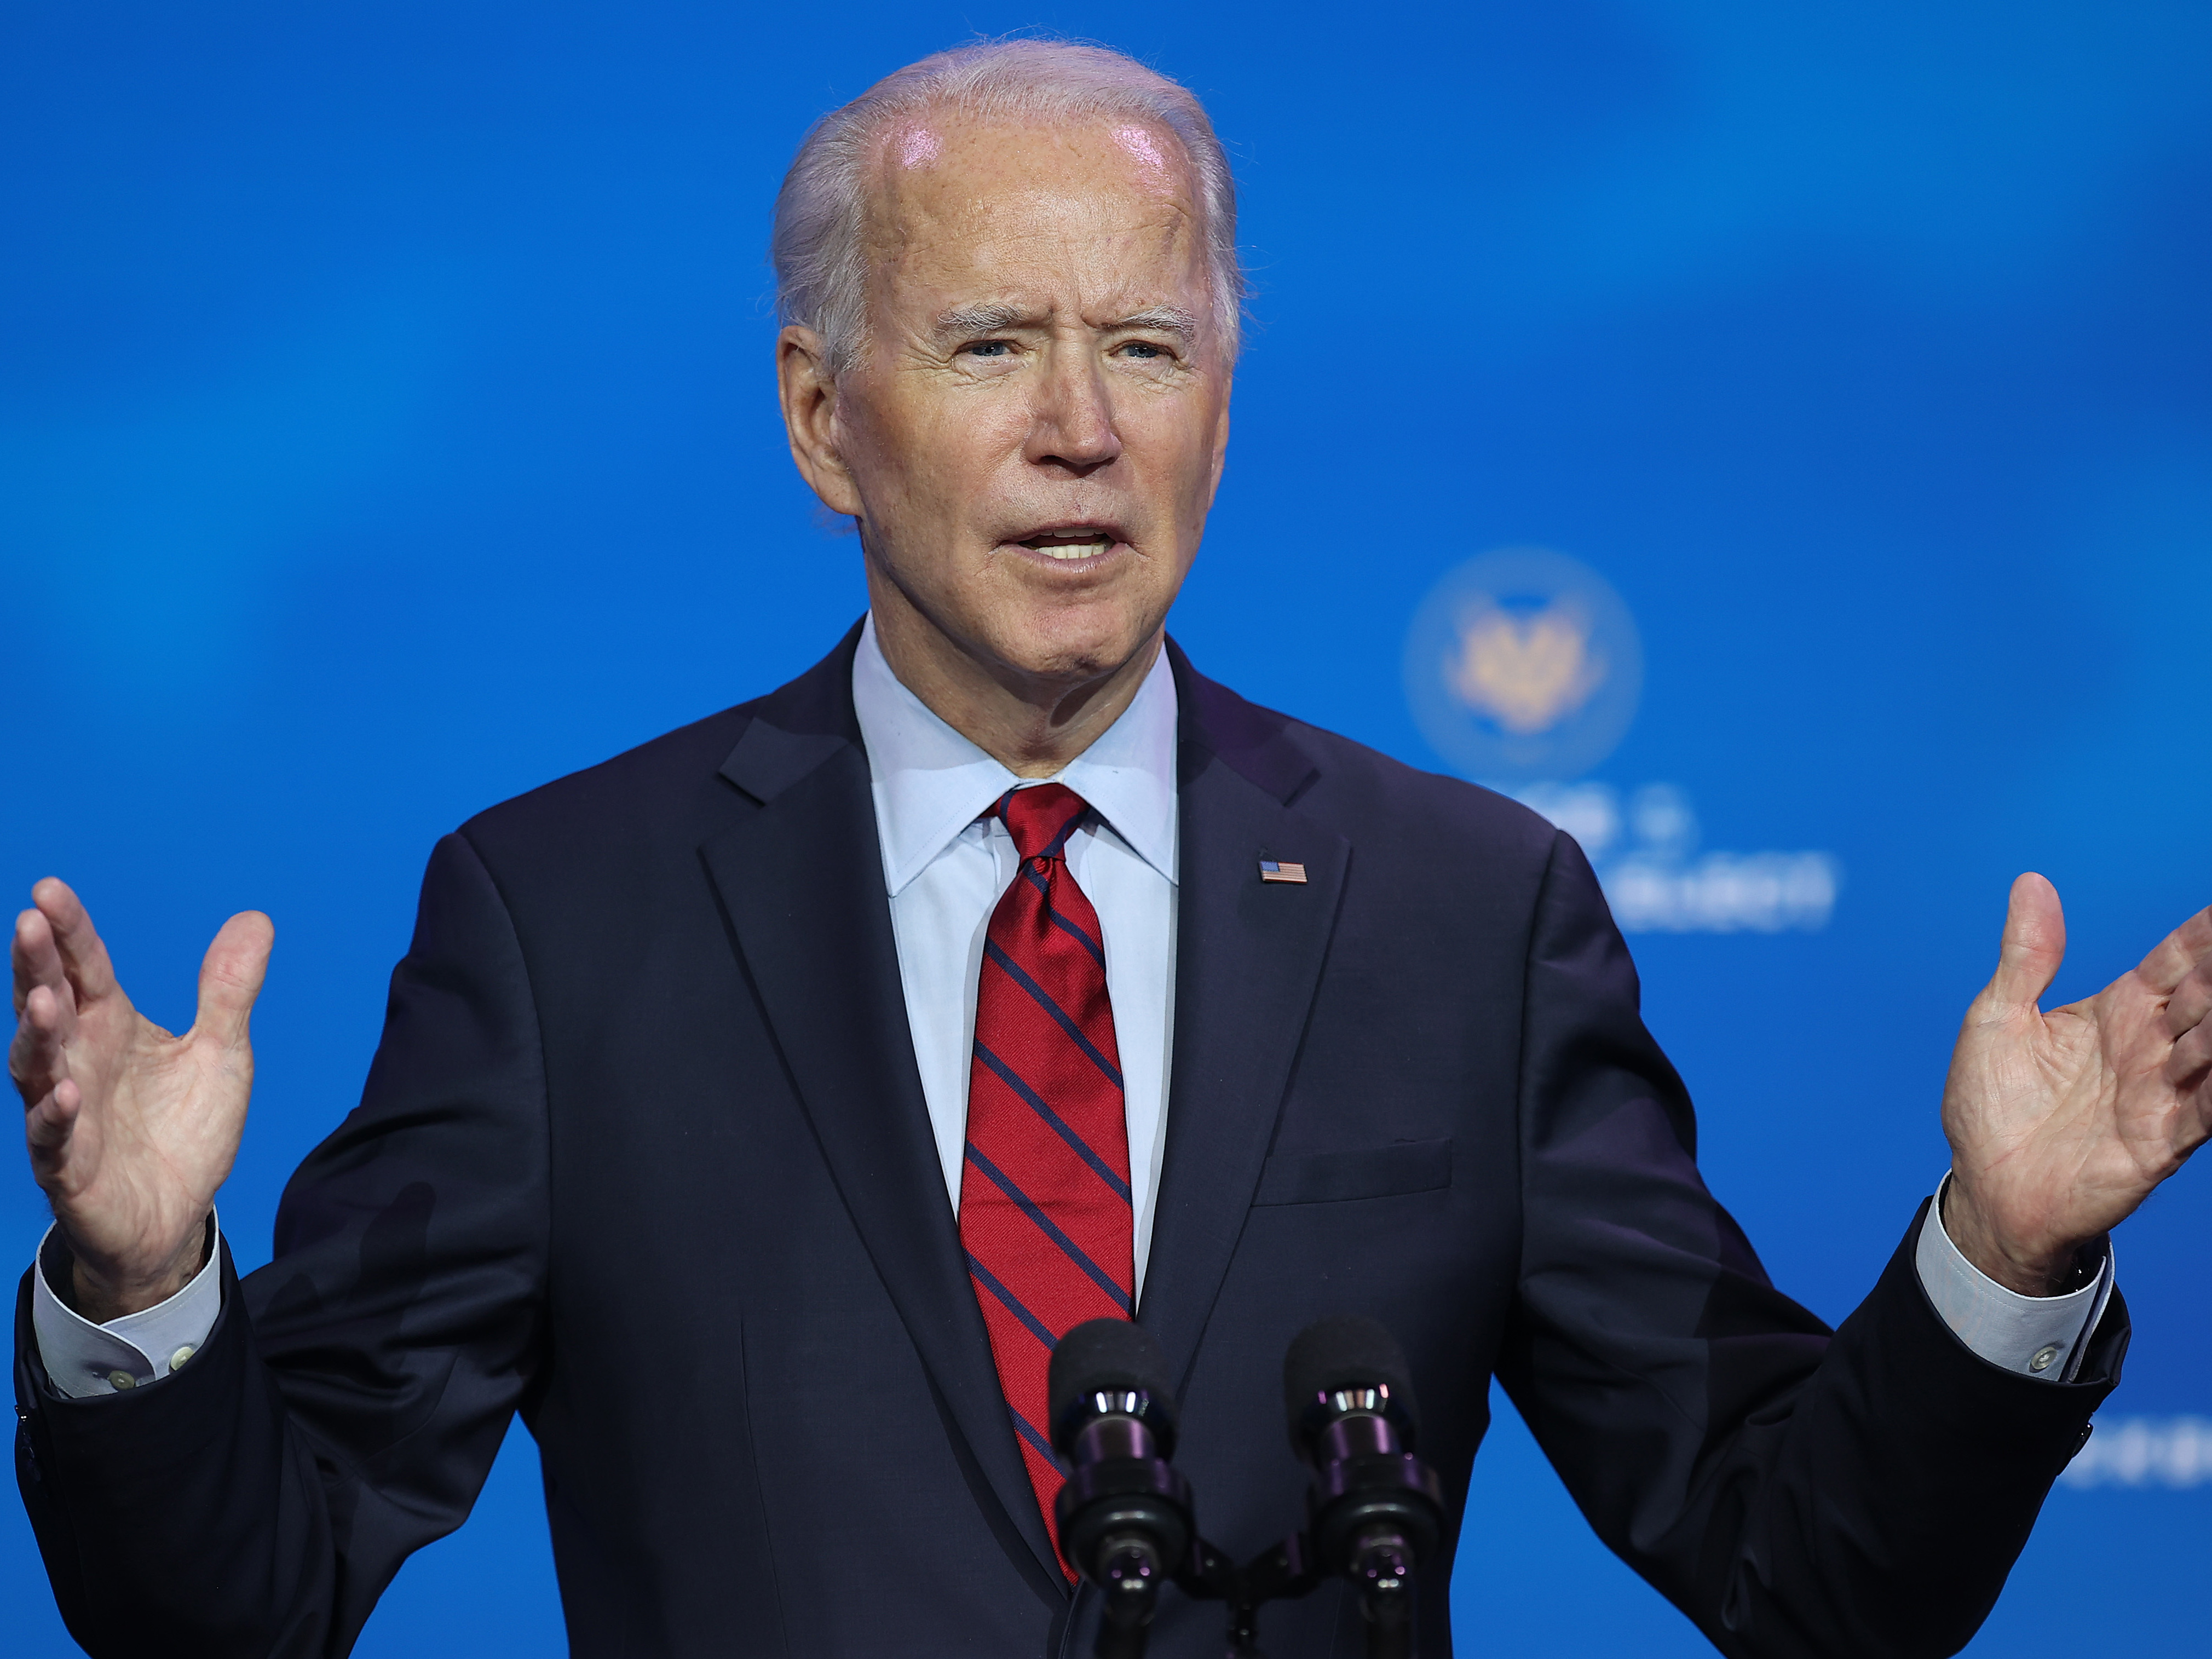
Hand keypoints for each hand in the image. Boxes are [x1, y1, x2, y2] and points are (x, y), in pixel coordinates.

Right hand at [10, 879, 272, 1320]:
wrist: (175, 1214)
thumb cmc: (184, 1127)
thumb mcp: (221, 1052)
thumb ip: (228, 991)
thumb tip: (256, 919)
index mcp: (110, 1026)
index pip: (83, 967)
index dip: (67, 930)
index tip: (48, 889)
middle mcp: (78, 1062)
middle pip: (48, 1004)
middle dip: (35, 966)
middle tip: (28, 922)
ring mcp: (66, 1113)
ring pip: (37, 1066)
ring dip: (37, 1034)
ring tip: (43, 999)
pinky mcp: (67, 1167)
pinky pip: (52, 1139)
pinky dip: (54, 1116)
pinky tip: (62, 1094)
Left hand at [1941, 873, 2211, 1295]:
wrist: (1986, 1188)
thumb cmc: (1990, 1104)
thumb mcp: (1996, 1018)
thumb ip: (2025, 956)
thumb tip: (2031, 883)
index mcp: (2117, 1011)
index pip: (2176, 961)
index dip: (2204, 934)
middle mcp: (2150, 1047)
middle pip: (2206, 997)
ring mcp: (2161, 1093)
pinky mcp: (2161, 1142)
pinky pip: (2207, 1110)